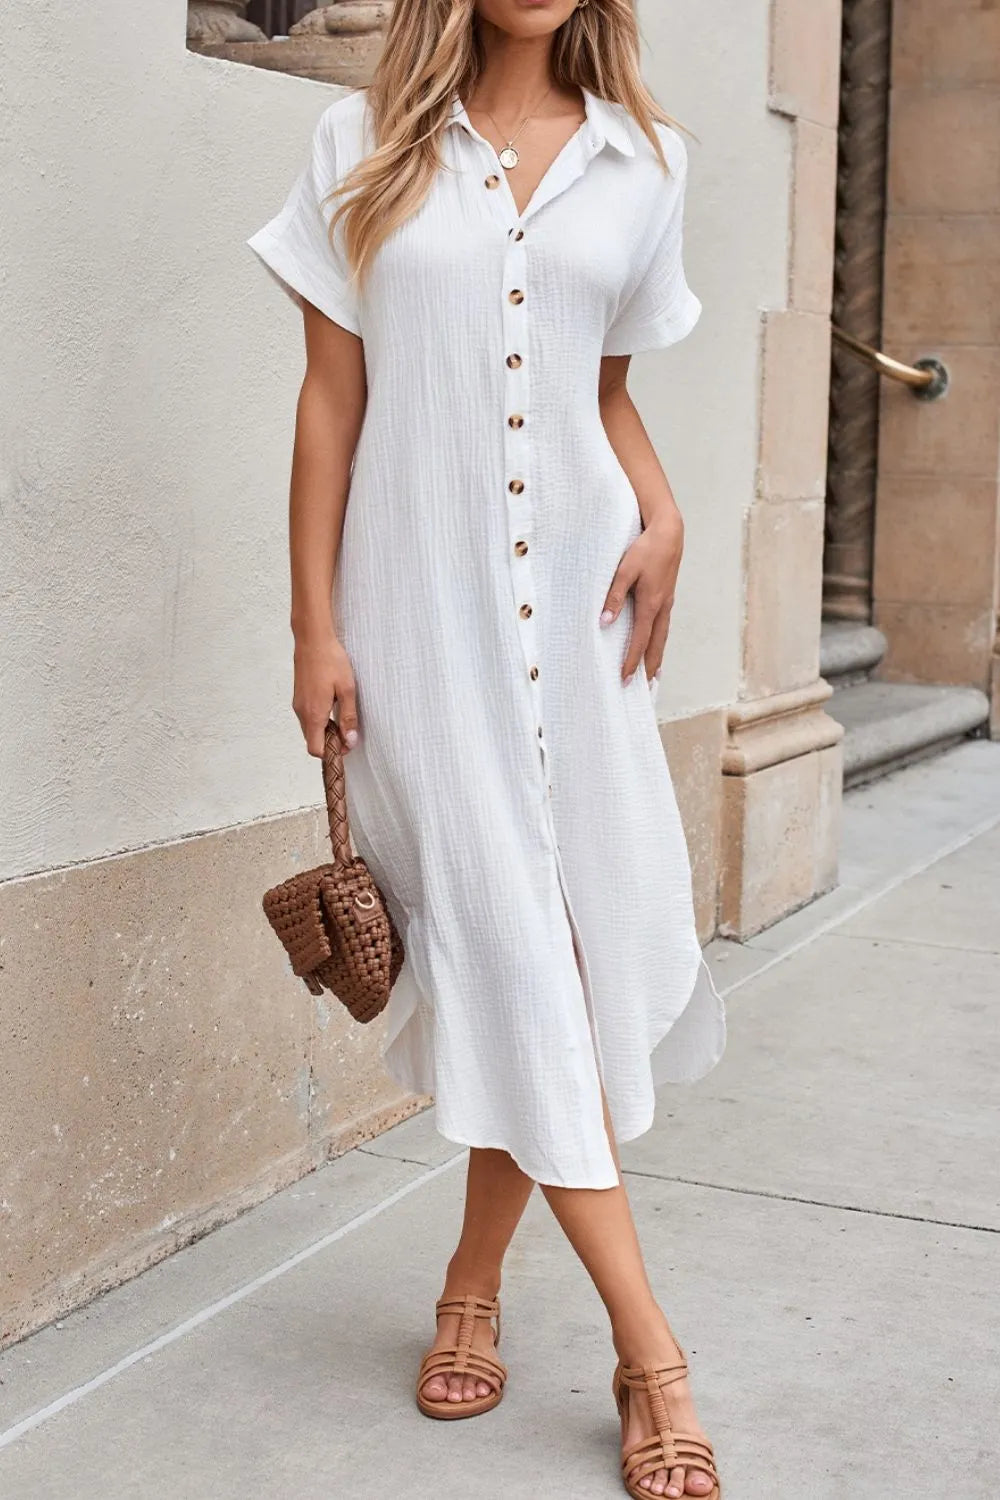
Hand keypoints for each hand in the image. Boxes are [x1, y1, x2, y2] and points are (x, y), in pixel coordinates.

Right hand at [292, 631, 358, 756]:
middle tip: (348, 730)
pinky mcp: (298, 697)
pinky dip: (319, 719)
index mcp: (313, 714)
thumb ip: (348, 718)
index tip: (346, 745)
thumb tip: (350, 741)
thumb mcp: (347, 690)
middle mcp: (302, 712)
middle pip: (313, 741)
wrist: (312, 639)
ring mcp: (298, 704)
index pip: (316, 749)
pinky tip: (332, 704)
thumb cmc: (331, 661)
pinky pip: (307, 717)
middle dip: (330, 742)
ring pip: (310, 729)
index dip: (331, 753)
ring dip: (325, 730)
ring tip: (341, 713)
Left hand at [600, 514, 683, 682]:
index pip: (640, 640)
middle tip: (643, 688)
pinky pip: (663, 625)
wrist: (669, 532)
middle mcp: (662, 607)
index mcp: (651, 604)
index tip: (625, 679)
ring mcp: (667, 602)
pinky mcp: (667, 596)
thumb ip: (614, 596)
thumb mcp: (625, 570)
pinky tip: (655, 644)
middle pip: (656, 645)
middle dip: (648, 667)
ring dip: (656, 656)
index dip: (632, 661)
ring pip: (662, 636)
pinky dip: (659, 640)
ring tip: (653, 674)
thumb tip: (605, 623)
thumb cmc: (645, 549)